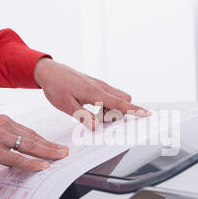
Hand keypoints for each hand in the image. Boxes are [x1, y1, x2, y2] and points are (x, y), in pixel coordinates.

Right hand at [0, 115, 67, 170]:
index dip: (44, 140)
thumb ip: (1, 140)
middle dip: (52, 145)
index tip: (54, 145)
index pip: (29, 132)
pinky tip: (42, 166)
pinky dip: (32, 163)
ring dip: (48, 152)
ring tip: (61, 157)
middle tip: (65, 151)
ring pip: (30, 145)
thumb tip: (12, 154)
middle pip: (34, 137)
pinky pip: (17, 158)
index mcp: (3, 121)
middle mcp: (4, 126)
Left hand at [34, 58, 150, 129]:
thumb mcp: (67, 106)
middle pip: (124, 101)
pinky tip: (91, 108)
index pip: (120, 103)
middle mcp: (101, 87)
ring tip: (91, 113)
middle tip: (100, 119)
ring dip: (111, 110)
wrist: (49, 71)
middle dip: (119, 113)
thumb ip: (84, 117)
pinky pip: (109, 96)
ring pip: (117, 99)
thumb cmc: (56, 87)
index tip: (148, 114)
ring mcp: (100, 85)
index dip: (135, 110)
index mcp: (95, 92)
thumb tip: (97, 127)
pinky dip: (106, 105)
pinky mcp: (97, 86)